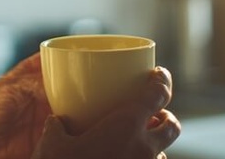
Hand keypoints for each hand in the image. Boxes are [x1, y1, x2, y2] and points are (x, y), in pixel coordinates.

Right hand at [32, 66, 180, 158]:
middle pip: (172, 126)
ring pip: (162, 154)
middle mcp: (144, 148)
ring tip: (133, 144)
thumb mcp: (53, 144)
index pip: (158, 94)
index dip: (162, 80)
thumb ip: (57, 128)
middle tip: (152, 113)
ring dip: (153, 146)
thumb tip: (56, 122)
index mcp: (127, 125)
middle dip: (166, 117)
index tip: (159, 74)